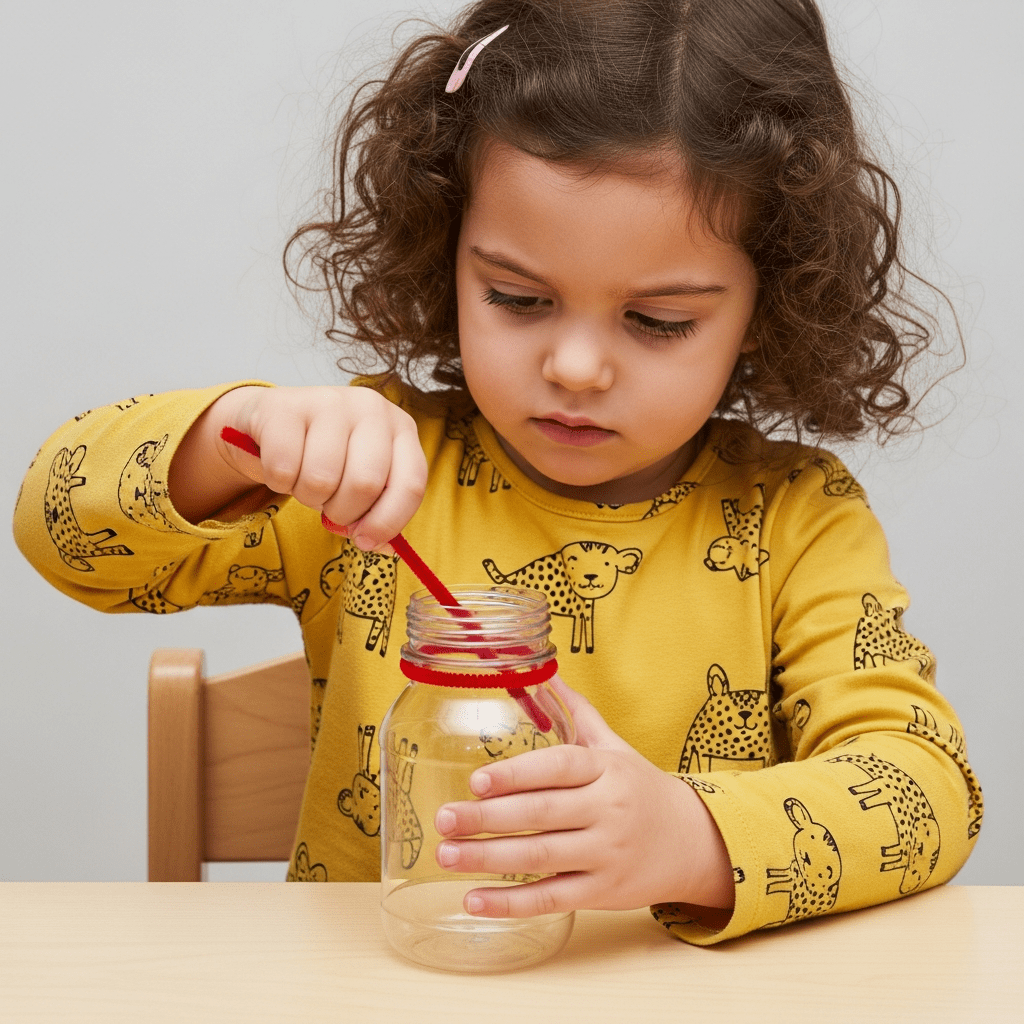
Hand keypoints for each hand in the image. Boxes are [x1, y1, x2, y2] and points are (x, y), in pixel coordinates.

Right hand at [171, 385, 426, 548]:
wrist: (271, 422)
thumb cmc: (325, 456)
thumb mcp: (359, 480)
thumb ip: (377, 513)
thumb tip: (384, 546)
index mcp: (400, 428)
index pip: (411, 484)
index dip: (389, 521)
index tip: (365, 541)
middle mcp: (370, 408)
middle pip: (365, 484)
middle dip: (342, 511)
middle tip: (328, 505)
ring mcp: (328, 401)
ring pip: (321, 479)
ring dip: (307, 496)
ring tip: (304, 479)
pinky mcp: (285, 406)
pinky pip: (283, 468)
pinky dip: (277, 481)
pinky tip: (280, 466)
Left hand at [433, 676, 735, 917]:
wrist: (692, 840)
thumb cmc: (640, 787)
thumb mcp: (615, 747)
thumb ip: (578, 713)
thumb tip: (545, 672)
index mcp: (606, 769)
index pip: (559, 768)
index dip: (517, 775)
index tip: (476, 781)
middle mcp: (607, 810)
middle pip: (542, 814)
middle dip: (488, 818)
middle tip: (444, 818)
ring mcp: (606, 853)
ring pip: (541, 857)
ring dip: (488, 859)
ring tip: (446, 854)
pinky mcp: (602, 892)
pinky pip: (552, 898)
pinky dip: (511, 903)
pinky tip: (474, 900)